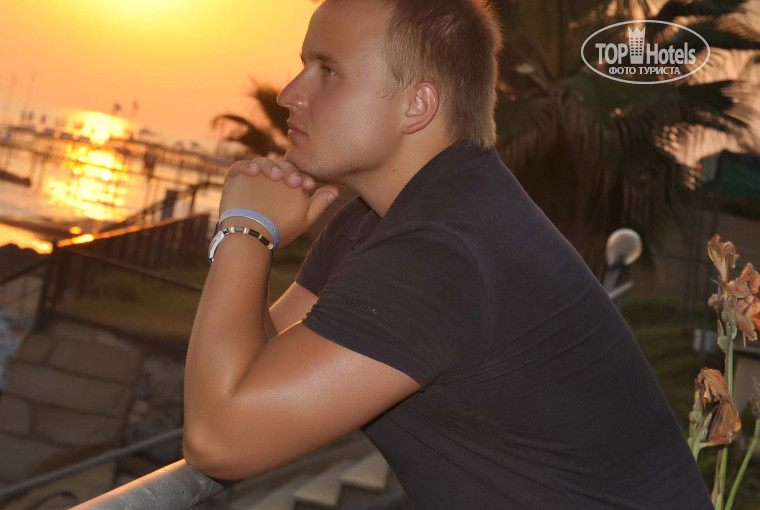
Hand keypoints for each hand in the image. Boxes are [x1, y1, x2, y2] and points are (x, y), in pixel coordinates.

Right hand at [219, 161, 338, 247]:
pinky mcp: (236, 178)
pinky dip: (247, 166)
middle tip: (293, 182)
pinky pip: (241, 166)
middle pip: (281, 166)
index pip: (297, 174)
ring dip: (269, 167)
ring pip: (263, 163)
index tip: (308, 186)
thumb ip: (320, 203)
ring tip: (274, 176)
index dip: (303, 177)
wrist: (251, 239)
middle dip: (289, 172)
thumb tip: (336, 190)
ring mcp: (254, 177)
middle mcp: (271, 179)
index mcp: (288, 185)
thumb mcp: (304, 219)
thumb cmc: (279, 230)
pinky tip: (254, 172)